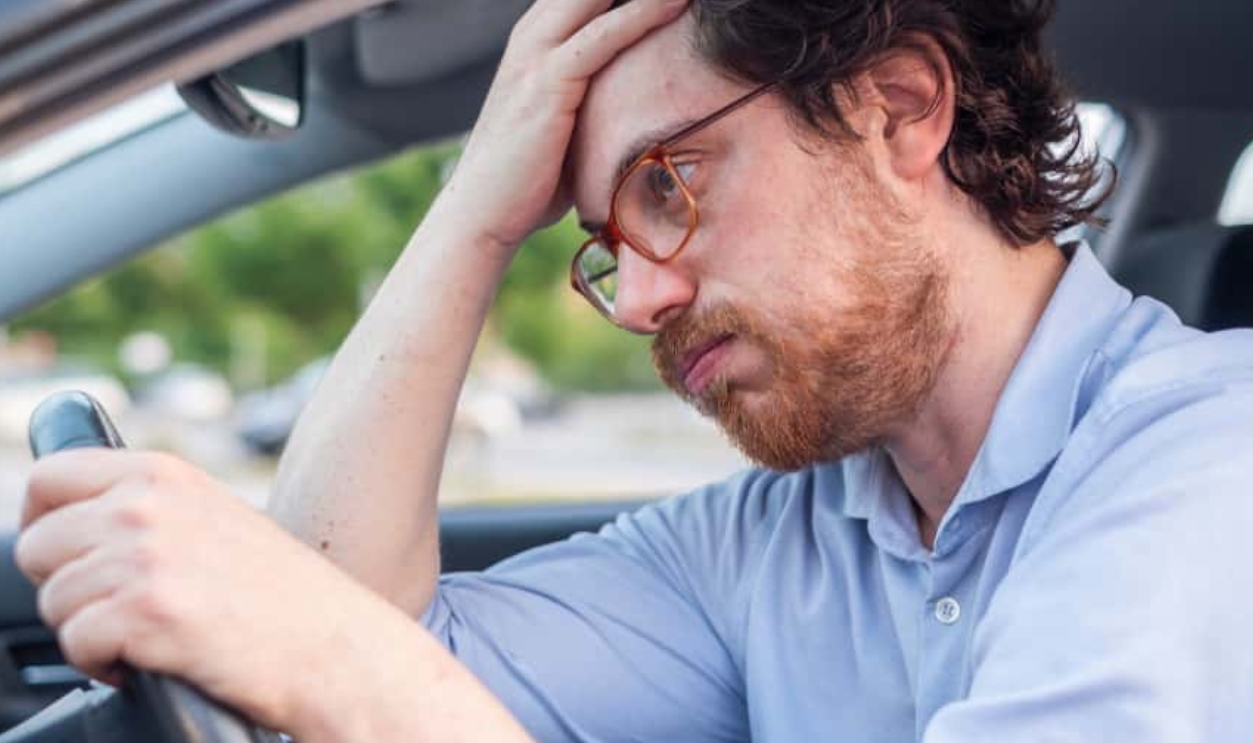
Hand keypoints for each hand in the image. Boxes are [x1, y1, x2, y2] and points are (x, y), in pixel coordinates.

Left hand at [14, 449, 380, 730]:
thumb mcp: (215, 518)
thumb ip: (149, 506)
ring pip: (52, 601)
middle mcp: (148, 505)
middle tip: (119, 606)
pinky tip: (148, 660)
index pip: (49, 477)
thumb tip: (74, 524)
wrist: (336, 648)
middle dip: (65, 586)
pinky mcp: (148, 611)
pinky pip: (75, 643)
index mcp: (164, 473)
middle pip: (35, 545)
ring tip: (145, 634)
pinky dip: (103, 665)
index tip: (65, 555)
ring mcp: (146, 556)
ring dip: (88, 630)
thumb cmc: (285, 595)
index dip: (42, 522)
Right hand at [442, 0, 688, 253]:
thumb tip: (635, 113)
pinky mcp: (548, 81)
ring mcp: (537, 54)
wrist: (481, 213)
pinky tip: (676, 1)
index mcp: (537, 39)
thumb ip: (592, 102)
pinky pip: (604, 34)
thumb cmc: (526, 180)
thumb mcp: (564, 127)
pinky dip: (643, 13)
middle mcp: (533, 35)